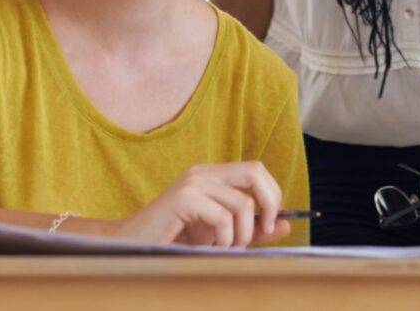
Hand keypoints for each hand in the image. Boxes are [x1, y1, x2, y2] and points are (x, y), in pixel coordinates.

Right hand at [108, 161, 291, 248]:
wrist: (132, 245)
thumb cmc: (175, 241)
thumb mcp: (220, 235)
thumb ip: (251, 229)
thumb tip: (287, 225)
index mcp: (213, 176)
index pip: (256, 170)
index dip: (272, 195)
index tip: (272, 224)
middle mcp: (204, 173)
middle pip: (255, 171)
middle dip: (269, 203)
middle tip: (263, 232)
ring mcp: (193, 182)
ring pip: (242, 204)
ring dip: (241, 236)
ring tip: (225, 249)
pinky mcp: (184, 197)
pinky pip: (223, 218)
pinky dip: (224, 240)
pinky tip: (209, 248)